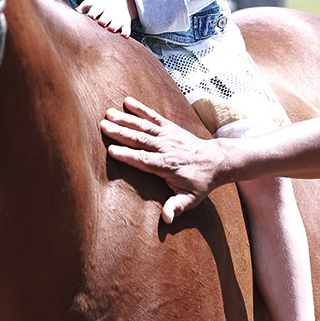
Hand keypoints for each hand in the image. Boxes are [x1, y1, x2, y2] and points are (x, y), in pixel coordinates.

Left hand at [78, 0, 137, 36]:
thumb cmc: (105, 2)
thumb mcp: (95, 0)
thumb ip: (84, 6)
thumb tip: (71, 13)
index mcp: (102, 5)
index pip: (97, 8)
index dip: (94, 12)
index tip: (91, 16)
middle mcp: (111, 11)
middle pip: (107, 16)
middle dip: (104, 20)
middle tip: (101, 23)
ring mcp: (119, 17)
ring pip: (117, 23)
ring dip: (114, 26)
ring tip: (110, 29)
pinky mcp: (126, 23)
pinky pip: (127, 29)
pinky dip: (126, 32)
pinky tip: (123, 36)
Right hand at [101, 97, 223, 222]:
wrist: (216, 161)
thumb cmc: (200, 182)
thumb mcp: (191, 199)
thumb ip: (176, 207)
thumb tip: (166, 219)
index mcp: (168, 166)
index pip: (144, 160)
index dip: (128, 155)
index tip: (112, 151)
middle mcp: (166, 148)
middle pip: (140, 140)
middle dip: (121, 133)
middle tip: (103, 126)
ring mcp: (168, 135)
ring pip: (144, 126)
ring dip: (125, 119)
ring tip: (108, 113)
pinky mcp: (169, 127)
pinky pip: (153, 116)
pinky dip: (140, 108)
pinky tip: (127, 101)